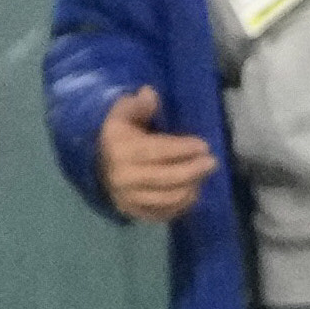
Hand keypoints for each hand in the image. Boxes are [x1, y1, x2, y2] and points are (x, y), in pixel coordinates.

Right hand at [93, 85, 220, 223]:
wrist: (97, 167)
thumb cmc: (117, 136)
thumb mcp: (122, 114)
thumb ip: (137, 104)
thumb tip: (149, 94)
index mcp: (121, 150)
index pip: (158, 151)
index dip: (183, 149)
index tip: (204, 146)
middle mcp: (124, 177)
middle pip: (166, 178)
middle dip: (193, 171)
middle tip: (212, 163)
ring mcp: (128, 198)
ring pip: (167, 199)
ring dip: (190, 189)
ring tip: (203, 178)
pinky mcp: (133, 213)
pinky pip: (162, 214)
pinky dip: (180, 206)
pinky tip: (191, 194)